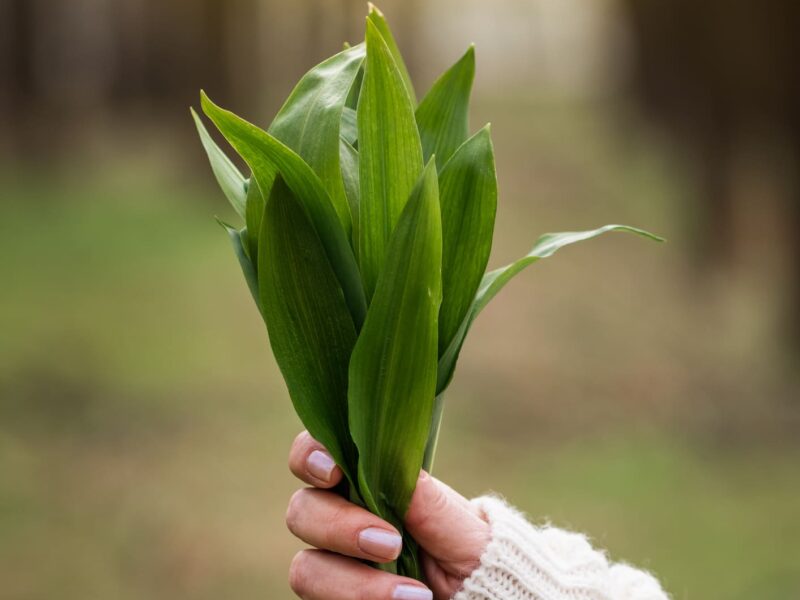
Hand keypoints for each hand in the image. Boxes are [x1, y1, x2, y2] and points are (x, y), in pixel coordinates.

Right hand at [285, 431, 490, 598]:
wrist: (479, 599)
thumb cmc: (471, 555)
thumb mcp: (465, 530)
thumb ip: (431, 503)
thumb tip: (398, 465)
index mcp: (367, 483)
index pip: (316, 452)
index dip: (310, 455)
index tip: (332, 471)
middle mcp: (341, 520)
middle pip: (301, 510)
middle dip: (340, 527)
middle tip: (391, 544)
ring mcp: (334, 564)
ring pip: (305, 568)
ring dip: (355, 584)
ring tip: (413, 595)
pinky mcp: (336, 598)